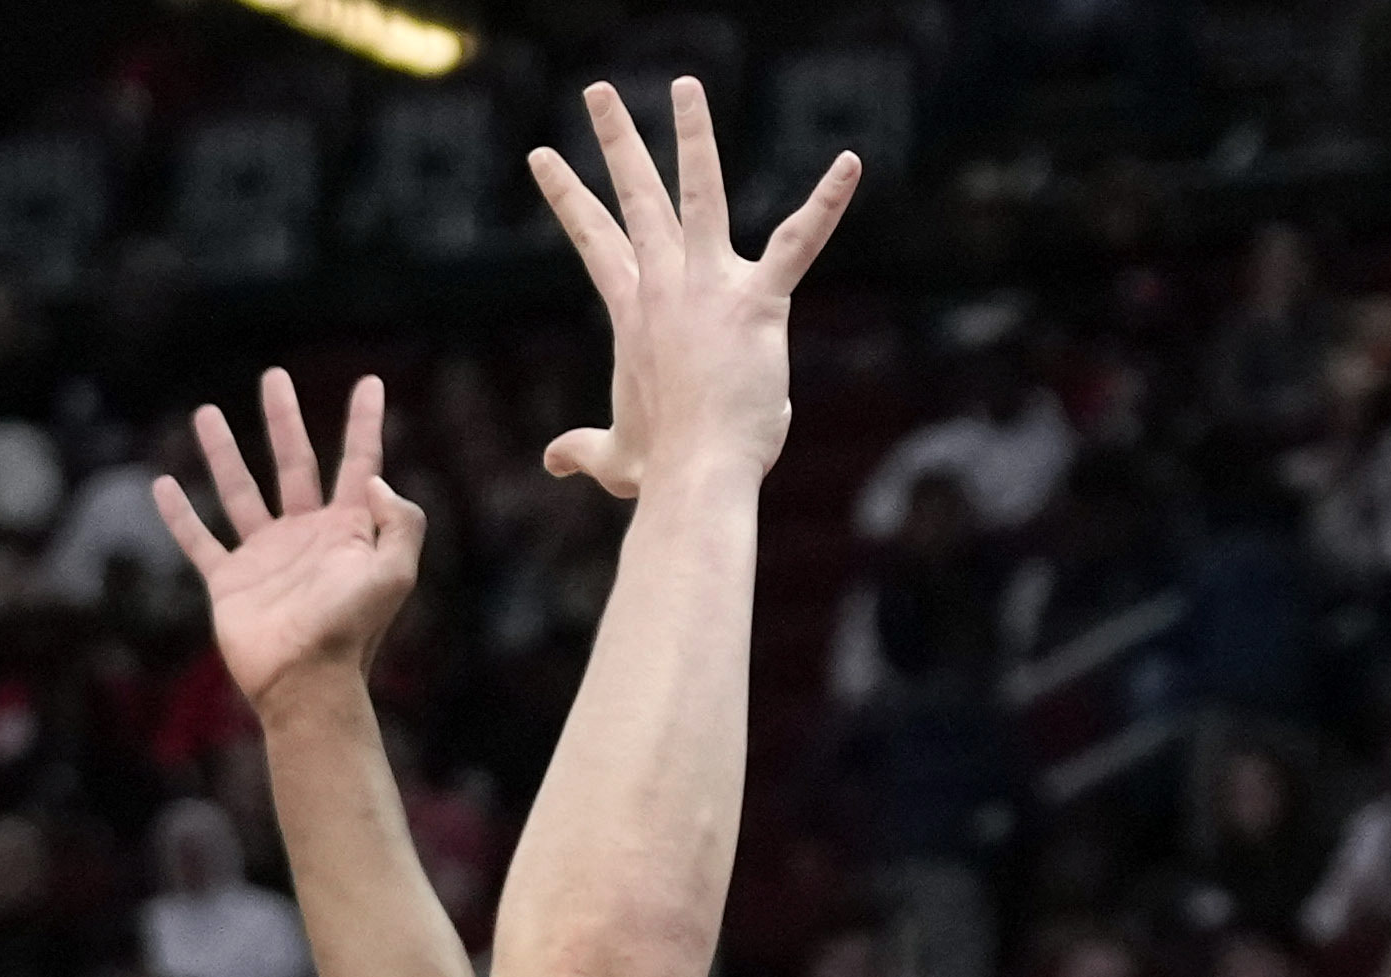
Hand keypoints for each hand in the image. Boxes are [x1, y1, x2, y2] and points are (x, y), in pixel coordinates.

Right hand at [156, 372, 428, 718]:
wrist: (305, 683)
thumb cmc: (352, 631)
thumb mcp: (395, 573)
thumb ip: (400, 521)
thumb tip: (377, 480)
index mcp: (349, 529)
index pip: (359, 463)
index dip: (364, 423)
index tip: (370, 383)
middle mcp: (306, 535)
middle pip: (293, 463)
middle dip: (283, 420)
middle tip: (274, 378)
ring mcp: (266, 556)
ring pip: (240, 490)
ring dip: (223, 452)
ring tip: (205, 411)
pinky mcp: (230, 581)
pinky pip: (199, 540)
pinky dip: (179, 515)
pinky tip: (163, 484)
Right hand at [524, 80, 858, 500]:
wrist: (695, 475)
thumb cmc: (661, 469)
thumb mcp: (616, 455)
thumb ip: (584, 451)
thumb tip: (554, 463)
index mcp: (633, 309)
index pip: (593, 239)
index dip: (567, 196)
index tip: (541, 155)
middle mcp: (664, 284)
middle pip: (635, 197)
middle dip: (615, 139)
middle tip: (598, 91)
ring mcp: (709, 286)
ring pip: (699, 193)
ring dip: (693, 135)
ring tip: (685, 87)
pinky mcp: (758, 300)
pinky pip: (798, 241)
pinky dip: (827, 202)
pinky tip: (849, 164)